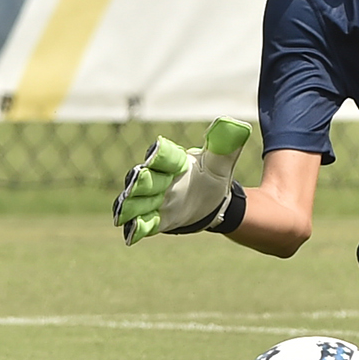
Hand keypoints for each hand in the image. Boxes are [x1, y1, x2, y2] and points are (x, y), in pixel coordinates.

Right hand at [112, 117, 251, 245]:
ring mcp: (156, 200)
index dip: (161, 154)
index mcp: (175, 162)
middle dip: (140, 179)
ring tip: (122, 210)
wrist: (216, 201)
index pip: (165, 156)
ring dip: (129, 204)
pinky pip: (143, 223)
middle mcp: (160, 179)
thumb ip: (225, 145)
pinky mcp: (157, 219)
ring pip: (137, 201)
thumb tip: (236, 125)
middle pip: (145, 178)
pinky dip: (136, 227)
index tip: (158, 149)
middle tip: (138, 178)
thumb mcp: (222, 162)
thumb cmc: (214, 176)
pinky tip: (129, 234)